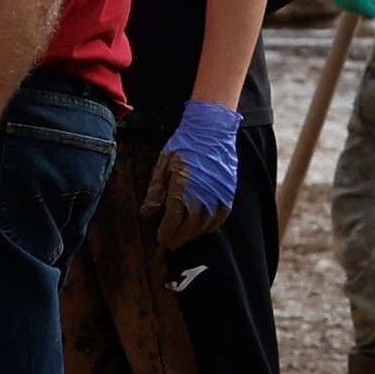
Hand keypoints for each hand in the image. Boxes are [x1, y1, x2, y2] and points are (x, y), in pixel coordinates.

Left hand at [143, 93, 242, 237]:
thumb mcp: (162, 165)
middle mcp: (200, 194)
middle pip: (189, 225)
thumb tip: (146, 213)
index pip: (172, 219)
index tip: (161, 239)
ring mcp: (217, 193)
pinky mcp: (228, 190)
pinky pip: (222, 215)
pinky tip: (206, 228)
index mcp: (181, 188)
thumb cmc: (183, 145)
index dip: (166, 232)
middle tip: (172, 244)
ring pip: (205, 223)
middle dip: (179, 237)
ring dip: (194, 233)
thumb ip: (155, 192)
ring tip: (186, 237)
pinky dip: (214, 225)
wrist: (211, 129)